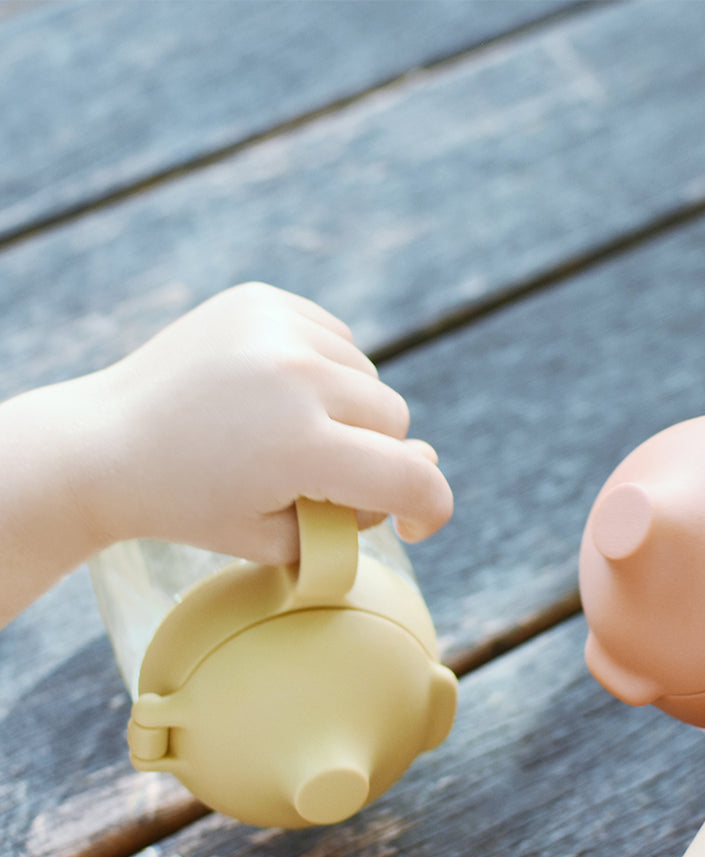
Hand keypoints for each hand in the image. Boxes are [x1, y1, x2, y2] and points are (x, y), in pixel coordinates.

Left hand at [74, 283, 452, 561]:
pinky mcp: (261, 299)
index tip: (415, 525)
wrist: (104, 444)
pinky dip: (324, 371)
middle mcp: (296, 377)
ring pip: (369, 377)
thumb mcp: (279, 538)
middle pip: (396, 421)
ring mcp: (277, 328)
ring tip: (287, 429)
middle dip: (372, 455)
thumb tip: (429, 458)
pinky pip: (337, 340)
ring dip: (348, 410)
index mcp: (299, 449)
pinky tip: (276, 391)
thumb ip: (363, 513)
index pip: (411, 478)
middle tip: (314, 476)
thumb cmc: (192, 503)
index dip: (430, 508)